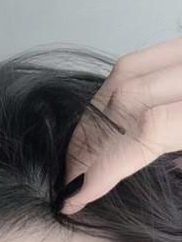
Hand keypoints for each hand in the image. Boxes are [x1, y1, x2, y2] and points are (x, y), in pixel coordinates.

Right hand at [60, 35, 181, 214]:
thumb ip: (173, 165)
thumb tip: (116, 177)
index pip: (146, 128)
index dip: (103, 165)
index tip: (77, 194)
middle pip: (125, 97)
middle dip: (89, 142)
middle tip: (71, 177)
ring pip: (125, 72)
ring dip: (93, 115)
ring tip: (81, 153)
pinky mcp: (181, 47)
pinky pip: (139, 60)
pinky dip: (113, 91)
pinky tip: (104, 120)